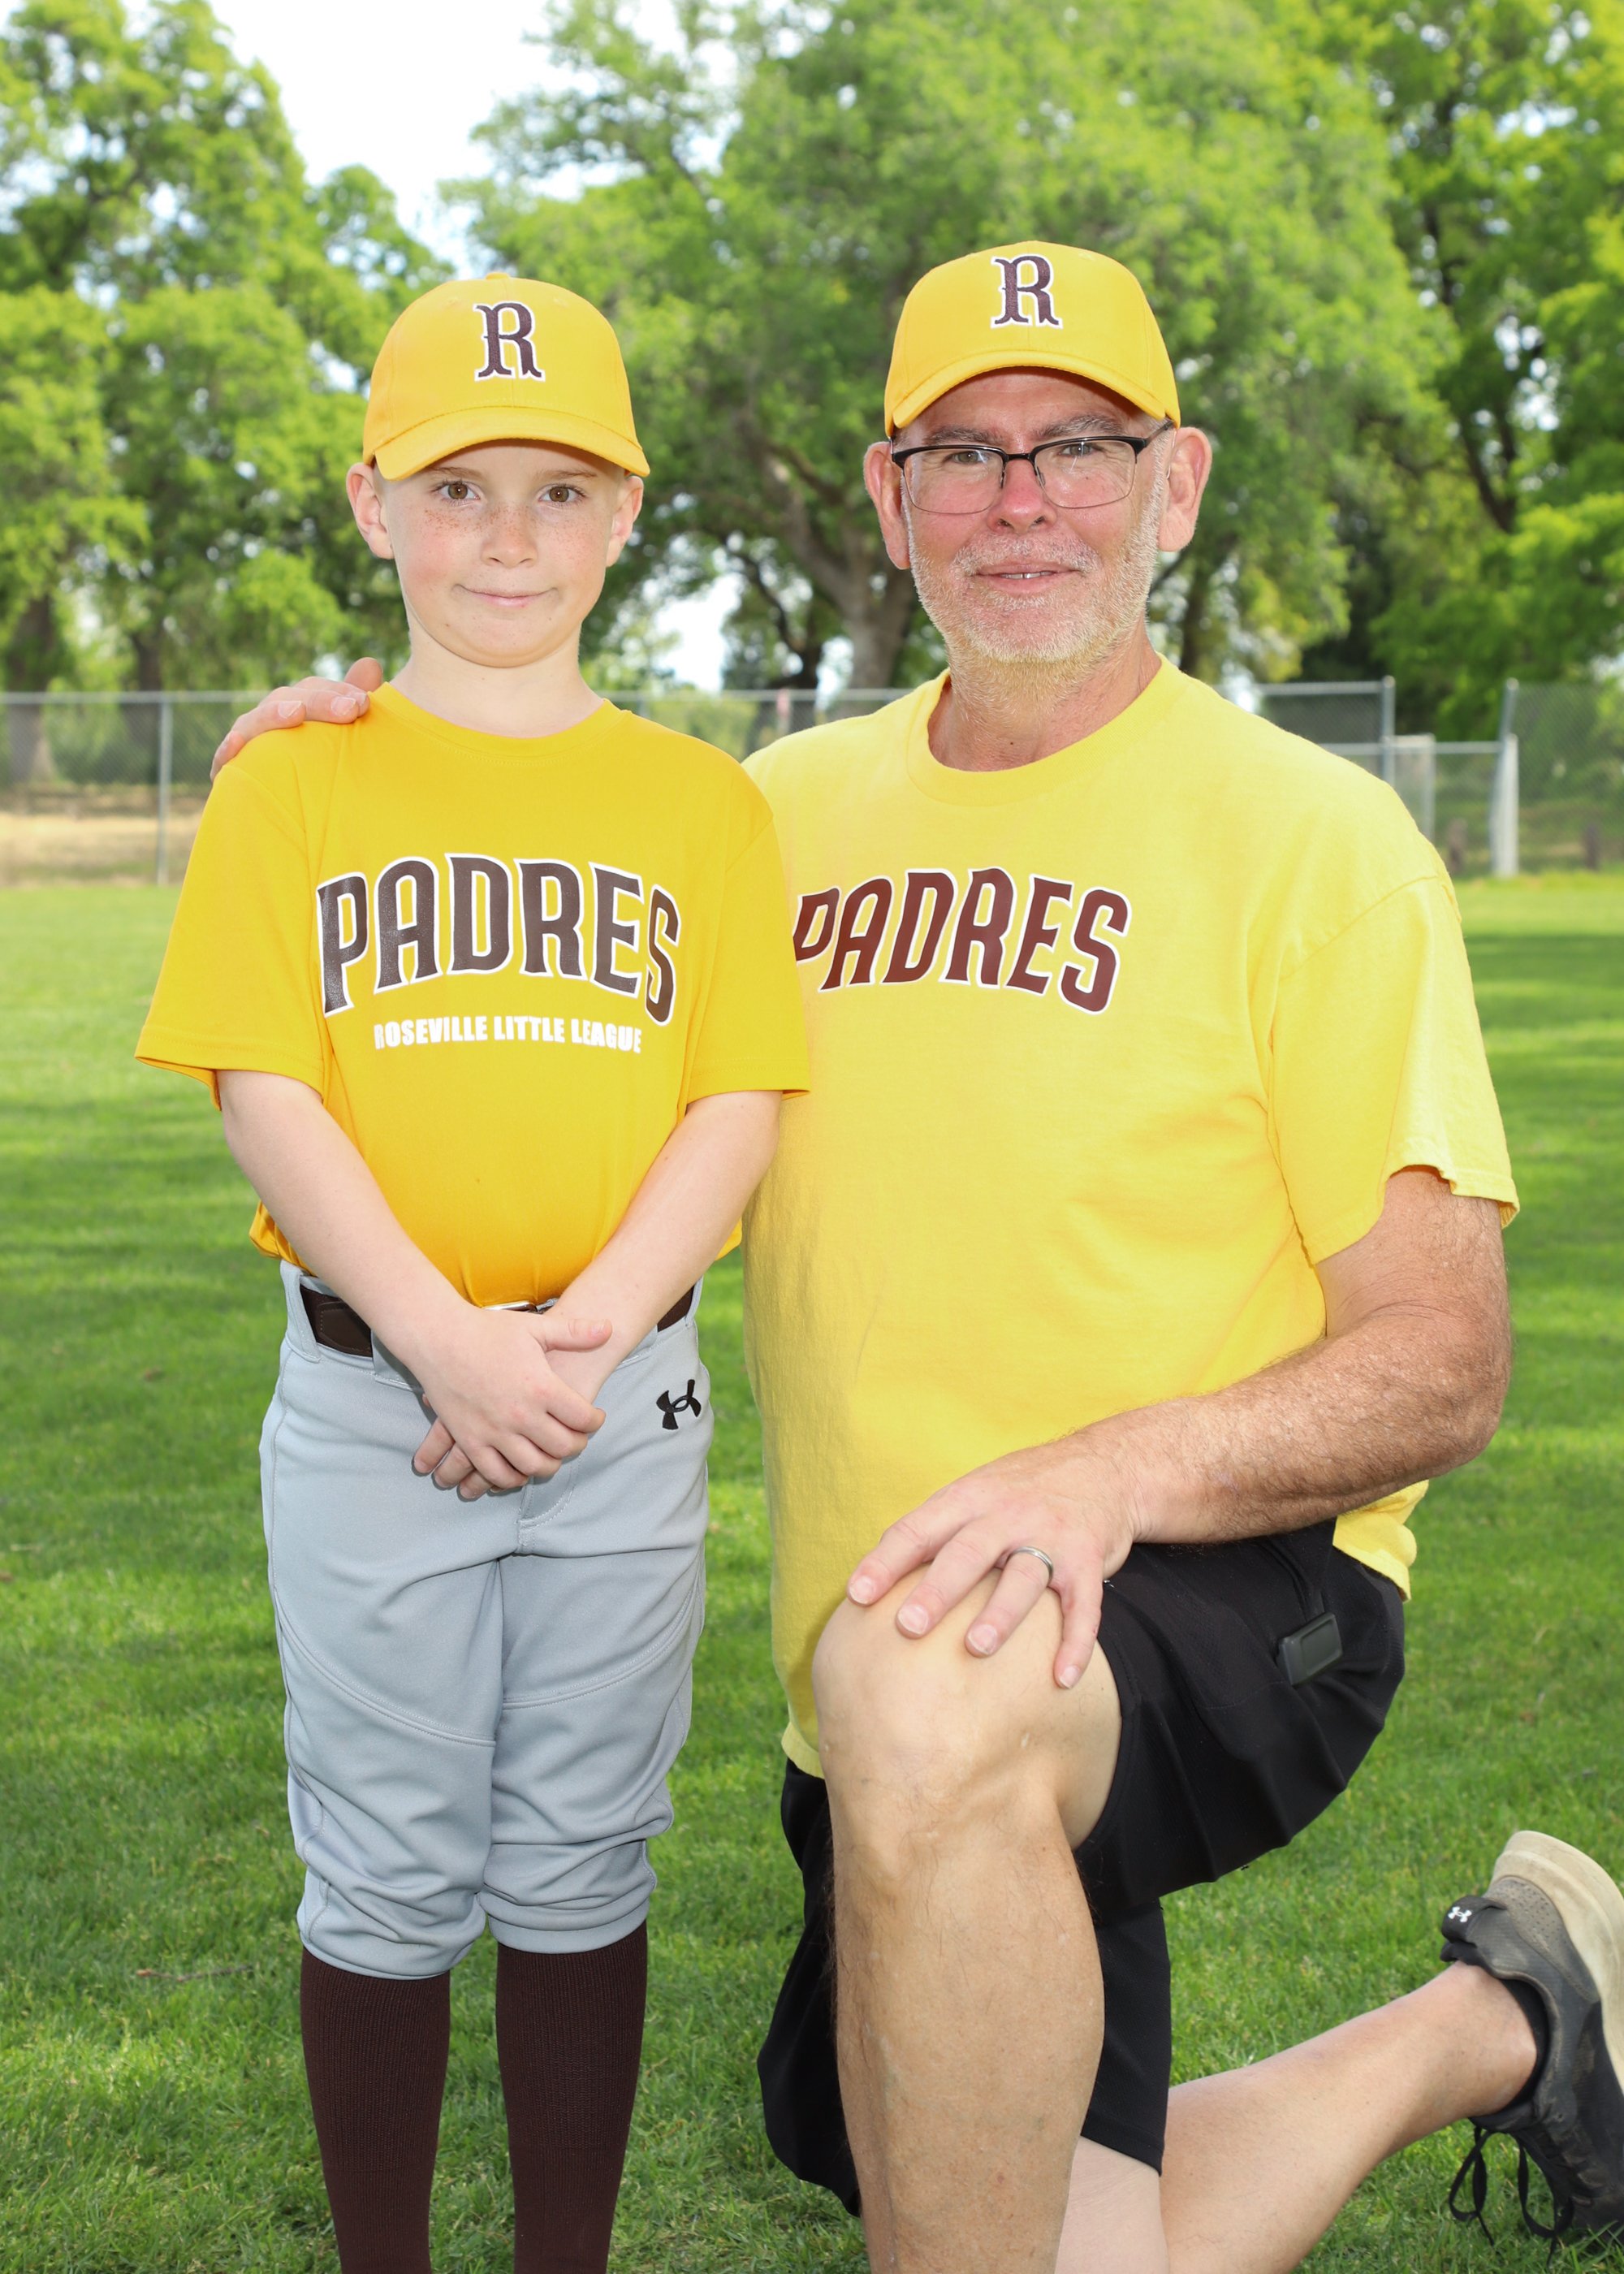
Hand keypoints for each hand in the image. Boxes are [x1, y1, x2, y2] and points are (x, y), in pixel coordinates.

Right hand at [211, 658, 384, 776]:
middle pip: (288, 700)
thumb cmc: (318, 772)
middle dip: (320, 702)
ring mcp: (246, 744)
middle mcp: (268, 721)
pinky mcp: (227, 773)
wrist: (288, 820)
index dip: (338, 691)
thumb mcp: (340, 738)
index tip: (365, 702)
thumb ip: (351, 702)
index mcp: (294, 709)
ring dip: (274, 715)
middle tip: (351, 710)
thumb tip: (369, 663)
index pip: (313, 690)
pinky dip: (227, 751)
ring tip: (297, 713)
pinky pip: (223, 761)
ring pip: (255, 723)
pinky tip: (237, 743)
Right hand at [407, 1308, 611, 1496]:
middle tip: (577, 1437)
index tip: (595, 1418)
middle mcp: (521, 1414)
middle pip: (563, 1447)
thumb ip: (574, 1333)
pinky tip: (520, 1468)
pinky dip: (513, 1477)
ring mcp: (494, 1431)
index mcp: (541, 1387)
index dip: (595, 1421)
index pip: (584, 1419)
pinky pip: (497, 1473)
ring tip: (552, 1454)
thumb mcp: (535, 1327)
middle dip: (577, 1445)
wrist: (437, 1337)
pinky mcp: (470, 1440)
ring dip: (549, 1465)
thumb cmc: (487, 1330)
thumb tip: (608, 1328)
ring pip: (534, 1466)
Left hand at [843, 1441, 1140, 1690]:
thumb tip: (872, 1578)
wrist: (1103, 1466)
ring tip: (977, 1648)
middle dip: (938, 1590)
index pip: (918, 1529)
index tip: (857, 1595)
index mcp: (968, 1499)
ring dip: (1001, 1613)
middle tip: (909, 1626)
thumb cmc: (1020, 1490)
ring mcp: (1050, 1535)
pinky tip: (1062, 1678)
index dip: (885, 1561)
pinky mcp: (1088, 1558)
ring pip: (1023, 1577)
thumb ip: (932, 1531)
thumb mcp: (973, 1493)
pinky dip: (1075, 1641)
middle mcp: (1006, 1514)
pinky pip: (1083, 1604)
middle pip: (967, 1553)